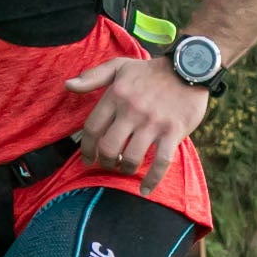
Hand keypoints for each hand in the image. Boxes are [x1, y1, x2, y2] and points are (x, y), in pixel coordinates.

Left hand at [65, 56, 209, 193]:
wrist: (189, 68)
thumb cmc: (151, 71)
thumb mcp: (119, 66)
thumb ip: (92, 76)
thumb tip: (67, 86)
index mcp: (116, 96)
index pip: (92, 128)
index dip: (86, 148)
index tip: (87, 158)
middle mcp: (132, 111)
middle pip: (109, 147)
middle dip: (105, 161)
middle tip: (108, 164)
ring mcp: (153, 123)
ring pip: (132, 157)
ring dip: (125, 168)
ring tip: (126, 168)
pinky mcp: (172, 132)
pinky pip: (161, 162)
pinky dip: (152, 180)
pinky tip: (145, 189)